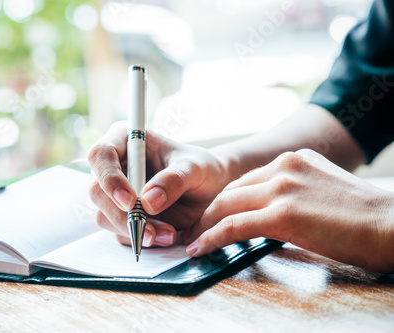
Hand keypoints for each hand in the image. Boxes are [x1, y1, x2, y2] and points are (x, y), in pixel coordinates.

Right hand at [87, 121, 237, 246]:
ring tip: (168, 234)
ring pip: (105, 216)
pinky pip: (120, 232)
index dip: (110, 178)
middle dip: (122, 215)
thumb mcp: (194, 169)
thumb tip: (148, 202)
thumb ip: (173, 180)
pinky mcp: (122, 216)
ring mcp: (114, 194)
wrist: (209, 190)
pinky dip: (140, 239)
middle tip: (150, 231)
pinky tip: (165, 236)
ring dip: (134, 230)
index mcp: (126, 141)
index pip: (101, 155)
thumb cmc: (200, 168)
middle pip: (97, 191)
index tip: (130, 201)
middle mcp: (114, 166)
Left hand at [183, 149, 393, 272]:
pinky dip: (212, 238)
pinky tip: (201, 248)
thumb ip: (295, 191)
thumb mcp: (323, 189)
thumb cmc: (364, 216)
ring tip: (191, 241)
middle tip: (194, 228)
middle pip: (231, 190)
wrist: (392, 224)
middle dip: (209, 212)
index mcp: (293, 160)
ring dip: (204, 226)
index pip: (247, 180)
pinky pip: (234, 225)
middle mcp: (284, 167)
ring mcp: (282, 188)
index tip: (213, 214)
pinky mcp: (282, 214)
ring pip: (226, 206)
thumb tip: (273, 211)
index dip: (225, 199)